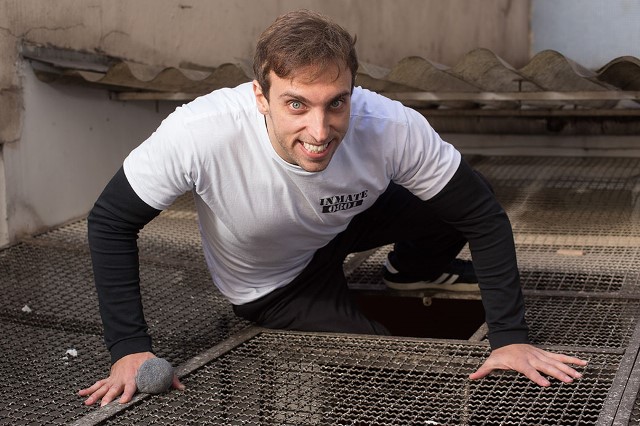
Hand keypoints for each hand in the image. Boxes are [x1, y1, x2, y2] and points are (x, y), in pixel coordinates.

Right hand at [78, 352, 184, 405]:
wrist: (132, 348)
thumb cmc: (146, 359)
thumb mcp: (158, 365)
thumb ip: (170, 378)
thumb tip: (182, 388)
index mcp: (134, 376)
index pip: (131, 387)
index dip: (127, 394)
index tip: (123, 401)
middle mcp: (123, 378)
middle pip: (114, 389)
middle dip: (108, 398)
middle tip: (103, 406)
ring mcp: (114, 378)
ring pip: (103, 388)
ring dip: (95, 396)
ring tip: (87, 403)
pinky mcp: (109, 378)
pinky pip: (98, 384)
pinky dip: (89, 389)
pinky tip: (81, 394)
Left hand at [469, 344, 587, 386]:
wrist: (508, 339)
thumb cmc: (501, 354)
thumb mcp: (491, 362)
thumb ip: (483, 370)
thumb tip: (472, 377)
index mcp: (520, 362)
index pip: (529, 371)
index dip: (537, 377)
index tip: (546, 384)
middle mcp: (532, 358)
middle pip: (546, 366)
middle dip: (558, 374)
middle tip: (568, 381)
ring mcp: (540, 355)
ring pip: (556, 362)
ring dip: (568, 369)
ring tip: (579, 376)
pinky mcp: (545, 354)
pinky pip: (560, 357)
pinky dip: (572, 360)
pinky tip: (583, 363)